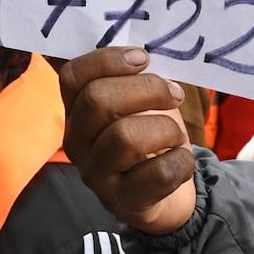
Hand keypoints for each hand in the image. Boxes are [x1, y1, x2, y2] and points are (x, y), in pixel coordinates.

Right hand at [59, 47, 195, 234]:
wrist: (165, 194)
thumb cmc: (151, 137)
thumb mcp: (140, 103)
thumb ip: (136, 78)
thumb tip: (148, 52)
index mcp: (76, 111)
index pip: (73, 77)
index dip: (107, 60)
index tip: (143, 58)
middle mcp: (77, 142)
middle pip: (98, 100)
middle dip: (147, 90)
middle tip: (174, 95)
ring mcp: (96, 174)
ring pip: (126, 137)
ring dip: (165, 128)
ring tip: (176, 134)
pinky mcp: (122, 201)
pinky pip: (157, 174)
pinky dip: (180, 162)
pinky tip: (180, 160)